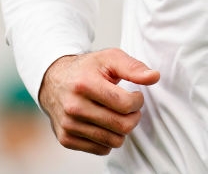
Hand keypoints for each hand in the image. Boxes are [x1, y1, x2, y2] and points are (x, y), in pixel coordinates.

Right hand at [38, 48, 159, 154]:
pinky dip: (109, 139)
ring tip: (118, 114)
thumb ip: (133, 67)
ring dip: (122, 129)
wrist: (54, 81)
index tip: (136, 95)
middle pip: (122, 126)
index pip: (125, 104)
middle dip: (134, 117)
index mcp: (84, 84)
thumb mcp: (109, 58)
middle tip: (131, 108)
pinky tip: (104, 123)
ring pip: (113, 141)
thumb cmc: (86, 69)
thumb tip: (154, 76)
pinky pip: (101, 150)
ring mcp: (68, 125)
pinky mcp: (66, 139)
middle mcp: (73, 107)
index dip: (138, 101)